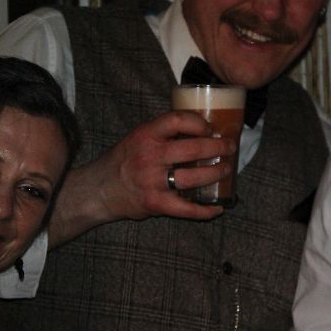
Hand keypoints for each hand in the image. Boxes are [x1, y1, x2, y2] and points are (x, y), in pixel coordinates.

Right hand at [47, 111, 238, 245]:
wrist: (100, 189)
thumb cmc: (124, 160)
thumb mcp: (138, 137)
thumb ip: (163, 133)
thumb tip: (200, 127)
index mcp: (146, 134)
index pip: (178, 120)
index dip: (199, 123)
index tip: (211, 129)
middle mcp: (150, 155)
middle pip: (193, 149)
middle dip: (218, 148)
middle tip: (230, 148)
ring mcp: (153, 181)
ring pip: (194, 177)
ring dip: (216, 174)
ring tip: (226, 171)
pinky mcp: (156, 203)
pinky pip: (186, 209)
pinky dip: (205, 210)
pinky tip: (217, 207)